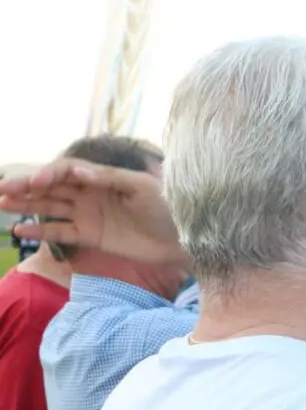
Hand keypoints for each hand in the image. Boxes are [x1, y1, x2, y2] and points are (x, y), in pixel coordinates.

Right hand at [0, 158, 187, 268]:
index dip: (49, 174)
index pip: (67, 171)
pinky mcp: (91, 236)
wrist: (183, 238)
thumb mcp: (142, 188)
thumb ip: (109, 178)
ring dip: (27, 205)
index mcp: (102, 177)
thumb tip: (77, 172)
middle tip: (2, 190)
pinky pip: (61, 232)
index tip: (36, 182)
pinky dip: (41, 230)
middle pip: (52, 187)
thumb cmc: (168, 207)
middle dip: (27, 187)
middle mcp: (91, 193)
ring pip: (51, 207)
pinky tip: (21, 229)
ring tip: (1, 204)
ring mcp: (89, 215)